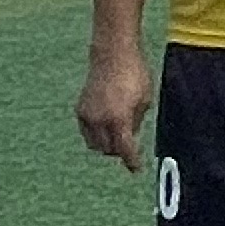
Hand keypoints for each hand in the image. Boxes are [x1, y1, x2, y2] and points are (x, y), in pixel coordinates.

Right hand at [76, 44, 151, 167]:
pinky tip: (106, 128)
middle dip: (119, 152)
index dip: (131, 161)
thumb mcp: (144, 100)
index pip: (124, 149)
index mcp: (119, 119)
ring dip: (106, 145)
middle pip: (108, 150)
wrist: (112, 56)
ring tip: (118, 138)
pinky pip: (87, 132)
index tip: (136, 169)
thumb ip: (136, 122)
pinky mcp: (80, 110)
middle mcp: (100, 121)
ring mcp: (87, 116)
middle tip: (129, 149)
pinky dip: (96, 135)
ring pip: (94, 144)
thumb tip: (129, 138)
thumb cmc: (135, 75)